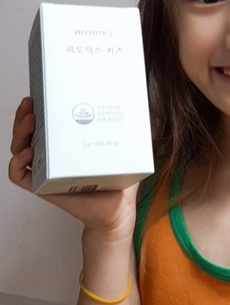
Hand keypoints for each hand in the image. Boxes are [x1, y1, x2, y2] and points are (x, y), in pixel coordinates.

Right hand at [9, 97, 138, 241]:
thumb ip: (126, 130)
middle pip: (27, 131)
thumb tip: (137, 105)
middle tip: (30, 105)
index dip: (38, 107)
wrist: (116, 211)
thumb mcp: (122, 149)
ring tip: (29, 123)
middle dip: (24, 115)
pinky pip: (19, 176)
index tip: (40, 94)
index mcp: (67, 143)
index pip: (46, 121)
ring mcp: (45, 170)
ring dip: (19, 134)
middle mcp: (52, 155)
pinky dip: (16, 164)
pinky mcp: (42, 187)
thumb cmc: (118, 181)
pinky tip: (27, 154)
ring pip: (20, 149)